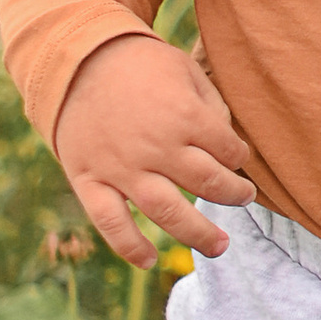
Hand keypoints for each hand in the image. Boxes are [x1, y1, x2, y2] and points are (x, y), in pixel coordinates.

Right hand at [52, 35, 254, 265]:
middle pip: (207, 183)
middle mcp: (155, 147)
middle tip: (243, 198)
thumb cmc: (140, 64)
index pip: (228, 150)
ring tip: (220, 247)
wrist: (77, 59)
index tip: (238, 158)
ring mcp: (121, 167)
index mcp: (184, 116)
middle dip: (233, 194)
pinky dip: (128, 246)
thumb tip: (230, 147)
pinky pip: (110, 222)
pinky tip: (148, 261)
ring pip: (166, 211)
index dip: (239, 157)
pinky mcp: (89, 180)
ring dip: (197, 233)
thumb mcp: (186, 70)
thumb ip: (212, 108)